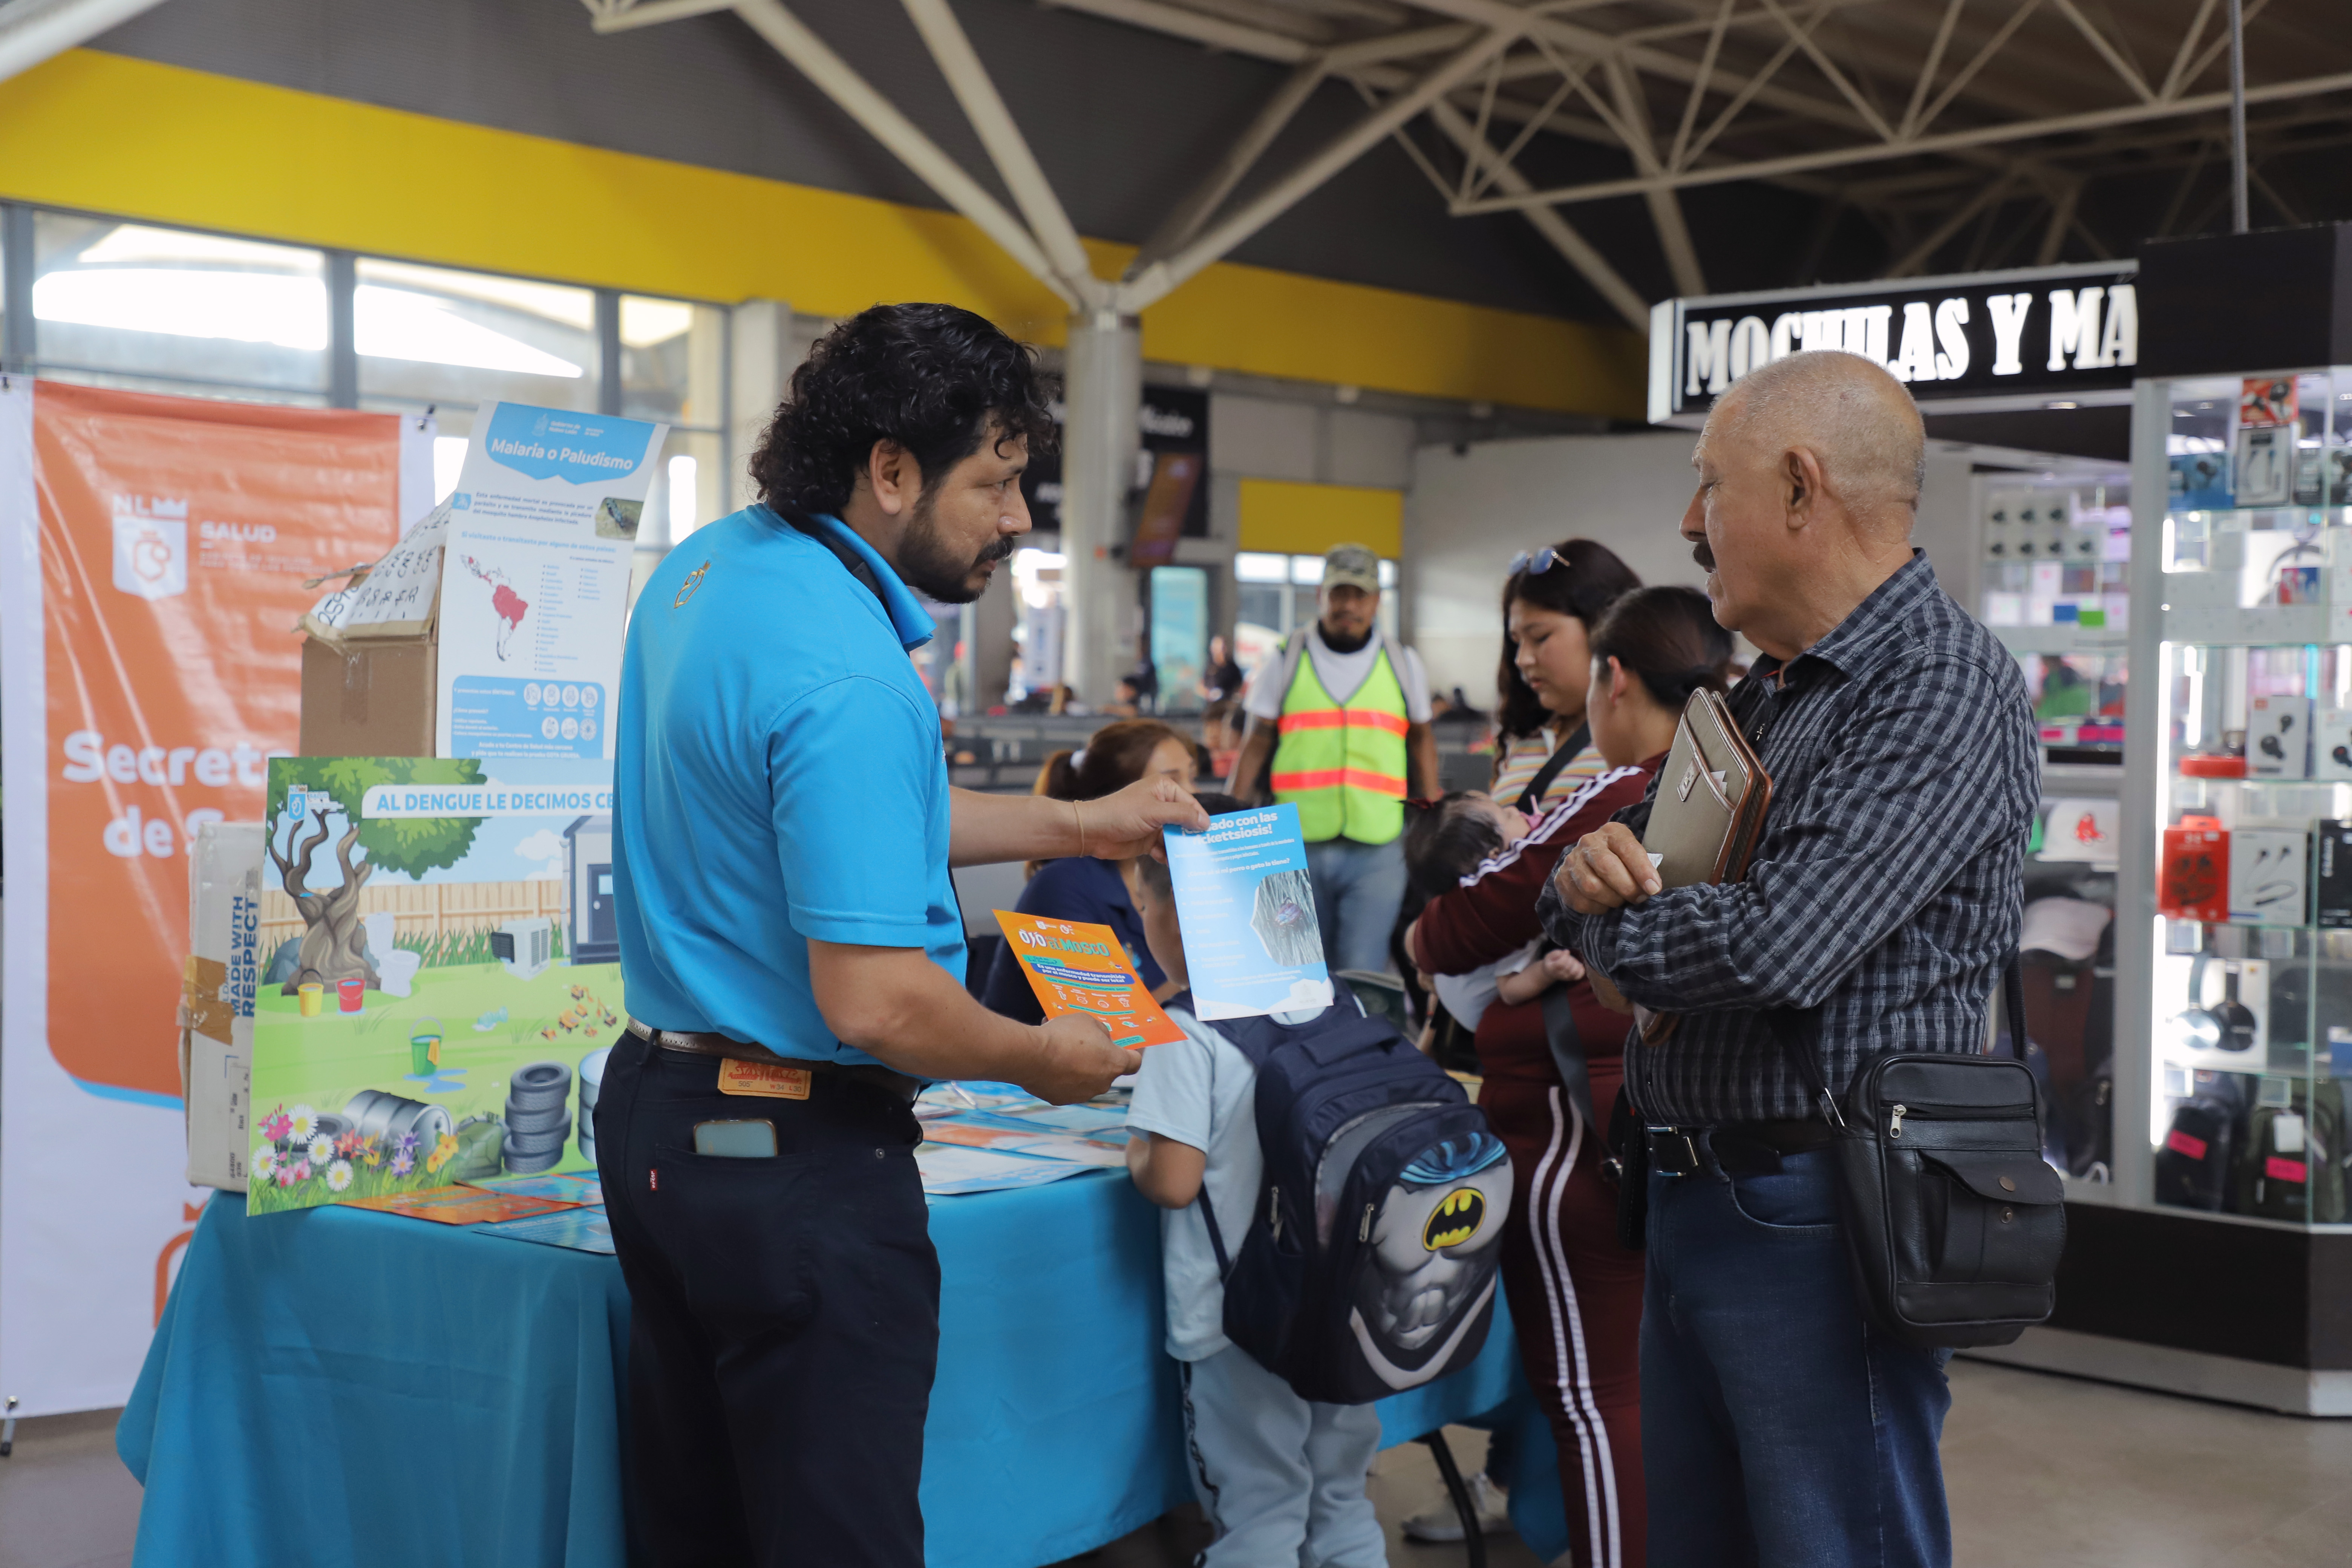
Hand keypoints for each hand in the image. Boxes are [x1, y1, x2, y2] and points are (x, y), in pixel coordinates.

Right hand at [1017, 1014, 1142, 1104]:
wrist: (1032, 1056)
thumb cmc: (1064, 1035)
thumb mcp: (1088, 1021)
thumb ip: (1100, 1032)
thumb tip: (1101, 1040)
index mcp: (1114, 1064)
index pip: (1135, 1062)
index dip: (1133, 1053)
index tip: (1127, 1046)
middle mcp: (1102, 1083)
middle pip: (1107, 1070)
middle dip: (1099, 1058)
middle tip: (1084, 1044)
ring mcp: (1082, 1094)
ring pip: (1086, 1079)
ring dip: (1079, 1067)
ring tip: (1062, 1051)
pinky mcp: (1062, 1100)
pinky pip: (1066, 1086)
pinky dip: (1062, 1077)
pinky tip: (1050, 1063)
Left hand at [1078, 776, 1210, 858]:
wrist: (1092, 831)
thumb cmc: (1120, 814)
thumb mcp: (1154, 812)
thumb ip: (1181, 815)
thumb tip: (1206, 822)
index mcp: (1163, 789)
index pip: (1190, 804)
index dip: (1201, 819)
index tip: (1212, 835)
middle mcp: (1161, 804)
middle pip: (1185, 821)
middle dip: (1192, 835)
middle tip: (1206, 850)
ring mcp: (1155, 823)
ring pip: (1176, 836)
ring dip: (1181, 848)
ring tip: (1192, 860)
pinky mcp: (1148, 840)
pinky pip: (1165, 848)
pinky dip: (1168, 856)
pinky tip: (1173, 864)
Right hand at [1538, 948, 1586, 982]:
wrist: (1550, 973)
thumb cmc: (1550, 962)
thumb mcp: (1549, 955)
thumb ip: (1557, 953)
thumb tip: (1567, 951)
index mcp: (1552, 968)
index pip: (1561, 964)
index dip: (1564, 956)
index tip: (1565, 952)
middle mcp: (1559, 975)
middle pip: (1568, 967)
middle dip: (1570, 959)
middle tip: (1568, 956)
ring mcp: (1566, 978)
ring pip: (1575, 972)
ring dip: (1576, 964)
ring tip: (1573, 960)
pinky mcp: (1572, 978)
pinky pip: (1579, 975)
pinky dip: (1581, 970)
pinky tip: (1579, 965)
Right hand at [1555, 822, 1659, 914]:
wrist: (1591, 862)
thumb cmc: (1622, 861)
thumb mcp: (1635, 856)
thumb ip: (1644, 868)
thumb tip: (1651, 889)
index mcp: (1611, 832)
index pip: (1628, 849)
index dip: (1642, 870)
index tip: (1654, 888)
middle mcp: (1588, 842)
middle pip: (1606, 867)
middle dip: (1627, 888)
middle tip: (1639, 898)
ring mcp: (1572, 860)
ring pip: (1592, 887)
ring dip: (1612, 899)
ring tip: (1621, 900)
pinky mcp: (1561, 879)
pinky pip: (1581, 901)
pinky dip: (1597, 908)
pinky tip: (1604, 903)